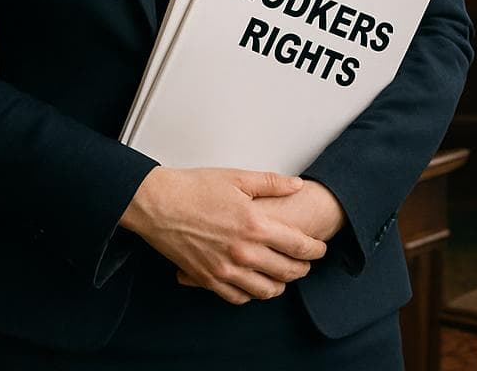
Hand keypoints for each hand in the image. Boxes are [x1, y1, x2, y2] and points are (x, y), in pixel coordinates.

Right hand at [177, 180, 345, 288]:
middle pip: (288, 272)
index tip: (319, 248)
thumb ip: (271, 183)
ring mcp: (225, 270)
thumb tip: (296, 185)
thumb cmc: (193, 189)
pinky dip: (252, 294)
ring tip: (283, 276)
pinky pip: (239, 298)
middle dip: (302, 268)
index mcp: (254, 225)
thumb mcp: (237, 178)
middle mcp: (243, 252)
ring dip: (281, 285)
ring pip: (266, 290)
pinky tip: (255, 284)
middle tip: (306, 263)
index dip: (315, 249)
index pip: (298, 246)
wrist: (157, 204)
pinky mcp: (208, 279)